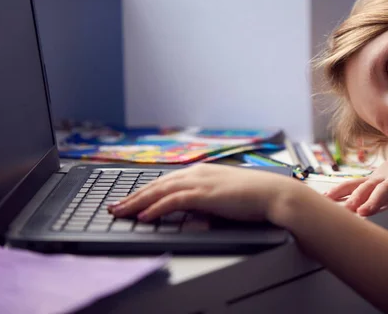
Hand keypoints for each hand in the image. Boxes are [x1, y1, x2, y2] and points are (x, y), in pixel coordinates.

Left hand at [108, 164, 299, 222]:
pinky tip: (144, 216)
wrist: (272, 194)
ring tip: (121, 212)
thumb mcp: (223, 193)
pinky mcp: (204, 194)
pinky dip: (156, 208)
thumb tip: (191, 208)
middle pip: (157, 184)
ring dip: (137, 202)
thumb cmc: (253, 196)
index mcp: (201, 171)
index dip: (145, 190)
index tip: (129, 199)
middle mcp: (197, 172)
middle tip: (115, 207)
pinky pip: (173, 201)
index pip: (165, 180)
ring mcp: (200, 182)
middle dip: (133, 196)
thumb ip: (205, 197)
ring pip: (160, 191)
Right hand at [324, 142, 387, 240]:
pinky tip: (326, 198)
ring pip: (366, 185)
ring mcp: (381, 177)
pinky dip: (340, 189)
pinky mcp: (370, 177)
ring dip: (354, 196)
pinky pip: (354, 182)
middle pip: (386, 189)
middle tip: (363, 213)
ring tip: (344, 209)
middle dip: (374, 200)